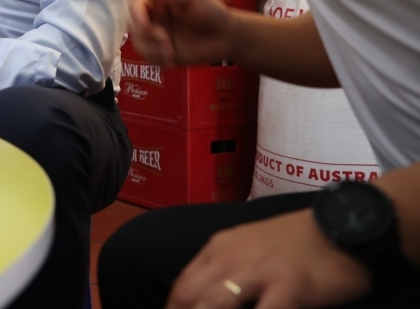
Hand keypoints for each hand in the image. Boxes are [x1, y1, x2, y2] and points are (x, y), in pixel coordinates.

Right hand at [128, 0, 235, 68]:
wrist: (228, 37)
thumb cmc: (213, 12)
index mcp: (159, 2)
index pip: (136, 5)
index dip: (137, 15)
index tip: (147, 25)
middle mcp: (155, 19)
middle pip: (133, 25)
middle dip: (146, 35)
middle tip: (165, 40)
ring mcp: (158, 38)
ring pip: (138, 44)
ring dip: (151, 49)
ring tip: (171, 52)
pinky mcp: (163, 54)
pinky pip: (148, 59)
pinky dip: (157, 60)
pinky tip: (172, 60)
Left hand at [167, 209, 370, 308]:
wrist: (342, 224)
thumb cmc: (295, 242)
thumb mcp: (247, 246)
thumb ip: (224, 268)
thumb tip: (201, 299)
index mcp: (219, 249)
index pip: (182, 287)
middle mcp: (232, 258)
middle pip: (191, 299)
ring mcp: (260, 272)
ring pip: (215, 306)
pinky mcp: (290, 288)